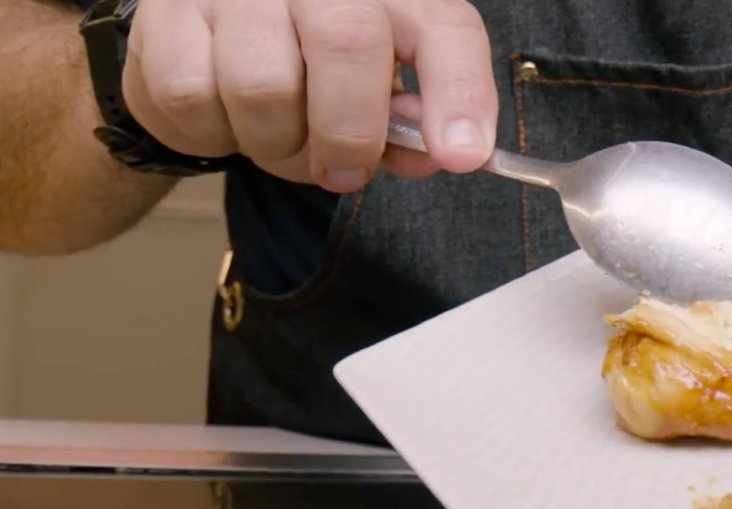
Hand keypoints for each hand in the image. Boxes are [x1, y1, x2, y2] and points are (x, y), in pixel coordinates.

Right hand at [121, 0, 497, 192]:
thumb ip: (407, 127)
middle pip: (347, 42)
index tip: (462, 154)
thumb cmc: (308, 65)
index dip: (460, 92)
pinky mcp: (167, 12)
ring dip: (276, 144)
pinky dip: (213, 134)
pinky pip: (192, 97)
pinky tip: (227, 118)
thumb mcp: (376, 92)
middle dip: (350, 132)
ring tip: (279, 137)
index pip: (444, 26)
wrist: (205, 35)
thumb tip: (436, 152)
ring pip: (263, 84)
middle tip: (344, 168)